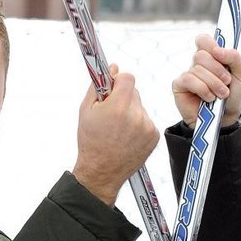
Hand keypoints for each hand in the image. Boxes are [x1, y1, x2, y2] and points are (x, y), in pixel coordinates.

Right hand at [73, 67, 159, 205]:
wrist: (102, 171)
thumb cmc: (91, 142)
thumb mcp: (86, 110)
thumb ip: (99, 86)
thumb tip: (112, 69)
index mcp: (118, 106)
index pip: (128, 78)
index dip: (118, 81)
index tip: (112, 88)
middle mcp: (136, 115)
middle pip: (134, 92)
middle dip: (123, 98)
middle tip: (111, 114)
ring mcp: (147, 126)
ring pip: (140, 107)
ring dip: (131, 112)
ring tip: (118, 129)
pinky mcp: (154, 136)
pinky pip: (146, 120)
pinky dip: (138, 125)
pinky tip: (127, 136)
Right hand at [171, 34, 240, 127]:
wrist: (227, 119)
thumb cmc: (233, 96)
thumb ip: (234, 57)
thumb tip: (217, 49)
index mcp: (212, 57)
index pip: (203, 40)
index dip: (210, 44)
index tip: (220, 55)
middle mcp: (197, 64)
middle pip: (201, 54)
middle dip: (218, 70)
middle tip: (227, 82)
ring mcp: (187, 74)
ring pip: (197, 68)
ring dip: (214, 83)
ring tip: (221, 95)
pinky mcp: (179, 86)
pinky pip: (189, 80)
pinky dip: (203, 89)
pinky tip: (209, 98)